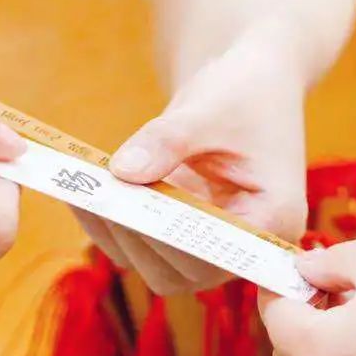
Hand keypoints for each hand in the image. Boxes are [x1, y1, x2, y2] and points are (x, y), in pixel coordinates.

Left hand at [78, 25, 307, 292]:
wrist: (249, 84)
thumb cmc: (244, 91)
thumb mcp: (208, 108)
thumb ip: (167, 141)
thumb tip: (122, 173)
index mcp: (274, 219)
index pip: (218, 253)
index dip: (169, 239)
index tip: (126, 211)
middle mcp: (246, 245)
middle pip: (184, 271)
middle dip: (136, 237)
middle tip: (93, 198)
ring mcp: (213, 244)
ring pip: (156, 265)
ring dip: (116, 233)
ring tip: (81, 191)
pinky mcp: (184, 235)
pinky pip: (142, 245)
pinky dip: (111, 223)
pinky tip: (83, 191)